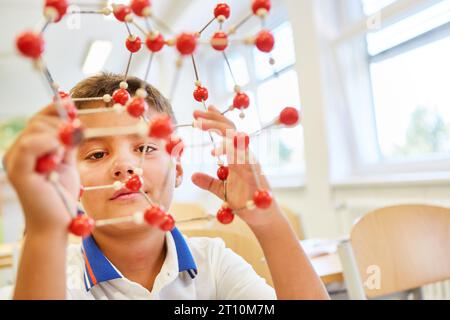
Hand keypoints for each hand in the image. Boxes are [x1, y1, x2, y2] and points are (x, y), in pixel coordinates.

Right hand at [4, 104, 79, 233]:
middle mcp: (17, 152)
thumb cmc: (61, 194)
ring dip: (57, 136)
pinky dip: (48, 143)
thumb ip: (67, 142)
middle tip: (73, 141)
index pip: (38, 119)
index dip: (55, 109)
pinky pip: (30, 145)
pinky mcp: (18, 171)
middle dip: (61, 126)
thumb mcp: (67, 162)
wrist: (57, 222)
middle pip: (38, 122)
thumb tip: (74, 120)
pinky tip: (59, 153)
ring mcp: (14, 161)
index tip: (72, 105)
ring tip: (64, 154)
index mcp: (27, 149)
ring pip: (35, 130)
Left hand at [191, 106, 276, 227]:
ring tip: (200, 125)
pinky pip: (241, 158)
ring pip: (235, 138)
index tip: (200, 112)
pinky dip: (228, 151)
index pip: (227, 132)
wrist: (262, 217)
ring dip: (217, 129)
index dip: (215, 119)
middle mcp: (245, 155)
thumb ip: (209, 182)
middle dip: (212, 118)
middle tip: (195, 113)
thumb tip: (193, 176)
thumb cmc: (245, 202)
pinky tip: (214, 151)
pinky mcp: (253, 174)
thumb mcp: (222, 190)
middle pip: (230, 129)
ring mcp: (250, 162)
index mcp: (239, 155)